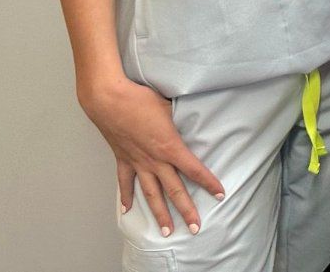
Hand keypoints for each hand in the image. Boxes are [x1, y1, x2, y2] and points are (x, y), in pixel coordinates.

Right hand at [79, 72, 223, 236]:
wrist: (109, 100)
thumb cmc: (141, 98)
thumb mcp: (170, 105)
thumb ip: (180, 118)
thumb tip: (190, 117)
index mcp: (170, 147)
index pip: (194, 169)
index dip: (208, 183)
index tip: (220, 194)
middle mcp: (154, 160)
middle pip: (174, 190)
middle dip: (186, 210)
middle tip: (195, 228)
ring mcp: (137, 162)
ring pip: (150, 194)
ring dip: (159, 213)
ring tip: (166, 231)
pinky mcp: (122, 159)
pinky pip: (125, 182)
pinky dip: (126, 197)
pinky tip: (127, 211)